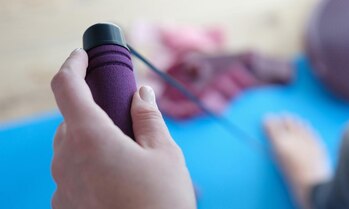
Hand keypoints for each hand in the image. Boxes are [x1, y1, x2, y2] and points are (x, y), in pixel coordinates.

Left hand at [50, 49, 195, 208]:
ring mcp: (63, 187)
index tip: (83, 56)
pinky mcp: (65, 208)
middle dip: (95, 114)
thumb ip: (149, 118)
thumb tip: (141, 94)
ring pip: (71, 151)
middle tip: (126, 121)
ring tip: (129, 160)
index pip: (67, 87)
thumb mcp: (165, 154)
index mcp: (90, 139)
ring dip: (93, 144)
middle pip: (71, 122)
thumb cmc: (162, 203)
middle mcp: (67, 161)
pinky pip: (73, 178)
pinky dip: (91, 171)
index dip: (74, 64)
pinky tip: (119, 186)